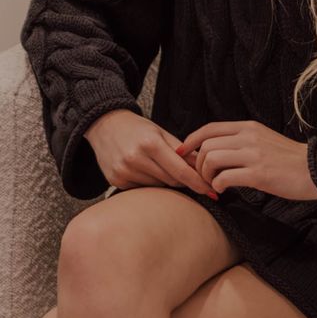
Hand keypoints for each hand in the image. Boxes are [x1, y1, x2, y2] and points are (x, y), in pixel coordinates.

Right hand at [85, 108, 216, 196]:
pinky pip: (142, 189)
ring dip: (164, 181)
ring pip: (158, 186)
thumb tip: (204, 169)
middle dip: (182, 180)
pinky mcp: (116, 181)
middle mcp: (135, 159)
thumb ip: (182, 152)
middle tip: (187, 175)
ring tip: (156, 165)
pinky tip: (142, 170)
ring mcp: (124, 171)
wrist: (104, 125)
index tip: (212, 191)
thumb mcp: (161, 133)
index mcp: (150, 144)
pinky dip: (148, 183)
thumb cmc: (137, 128)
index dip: (198, 183)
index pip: (180, 171)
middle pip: (171, 181)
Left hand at [180, 120, 316, 202]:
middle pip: (206, 145)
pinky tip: (223, 189)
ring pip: (212, 159)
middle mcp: (248, 137)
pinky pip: (224, 177)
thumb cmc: (288, 159)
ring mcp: (253, 154)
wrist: (315, 169)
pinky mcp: (258, 174)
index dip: (191, 140)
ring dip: (206, 175)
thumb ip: (241, 140)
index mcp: (248, 127)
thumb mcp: (263, 140)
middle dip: (198, 163)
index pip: (209, 128)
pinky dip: (218, 185)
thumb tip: (215, 149)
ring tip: (213, 184)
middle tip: (203, 177)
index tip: (183, 153)